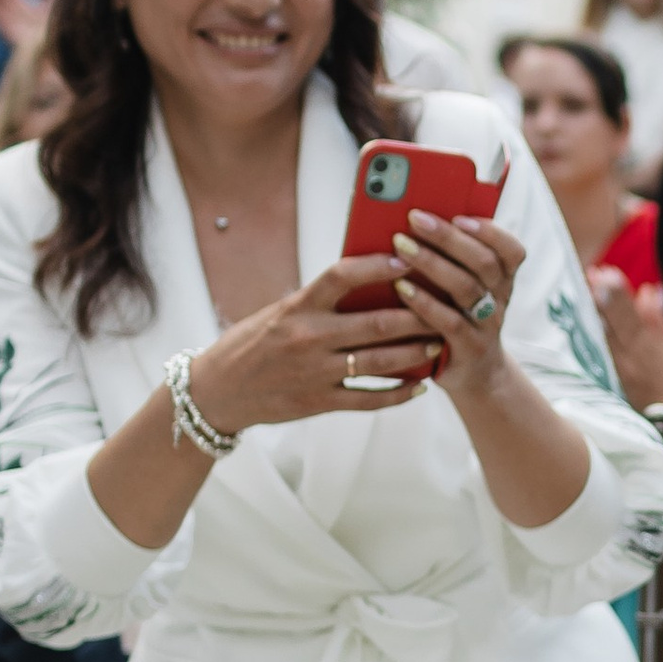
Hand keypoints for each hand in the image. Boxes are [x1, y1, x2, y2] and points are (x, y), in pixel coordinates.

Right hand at [187, 255, 444, 434]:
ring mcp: (315, 372)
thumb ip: (320, 302)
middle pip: (377, 323)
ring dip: (416, 353)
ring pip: (380, 363)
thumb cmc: (254, 343)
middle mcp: (308, 337)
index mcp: (297, 306)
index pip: (342, 275)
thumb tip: (370, 282)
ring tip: (439, 343)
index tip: (406, 259)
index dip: (378, 266)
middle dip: (417, 316)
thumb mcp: (281, 313)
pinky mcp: (320, 402)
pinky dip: (399, 394)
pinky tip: (420, 386)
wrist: (218, 390)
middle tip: (444, 307)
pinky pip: (370, 399)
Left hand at [392, 211, 526, 397]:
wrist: (475, 375)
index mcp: (502, 279)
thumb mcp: (463, 288)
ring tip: (402, 246)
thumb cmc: (458, 317)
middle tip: (415, 218)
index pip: (512, 250)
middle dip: (448, 237)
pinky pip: (450, 323)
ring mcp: (487, 326)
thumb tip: (410, 221)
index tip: (459, 216)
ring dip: (432, 263)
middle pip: (484, 263)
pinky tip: (401, 287)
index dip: (490, 231)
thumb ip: (450, 259)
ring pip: (466, 289)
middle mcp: (500, 300)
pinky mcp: (469, 349)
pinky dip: (425, 303)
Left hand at [589, 264, 662, 409]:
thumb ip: (657, 316)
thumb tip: (648, 289)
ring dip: (593, 310)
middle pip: (617, 321)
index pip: (633, 313)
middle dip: (604, 297)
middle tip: (592, 274)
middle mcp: (633, 352)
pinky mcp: (608, 373)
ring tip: (583, 288)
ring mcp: (619, 363)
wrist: (660, 408)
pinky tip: (577, 316)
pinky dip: (588, 331)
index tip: (609, 273)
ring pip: (604, 333)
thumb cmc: (662, 370)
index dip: (621, 294)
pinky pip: (597, 349)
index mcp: (649, 342)